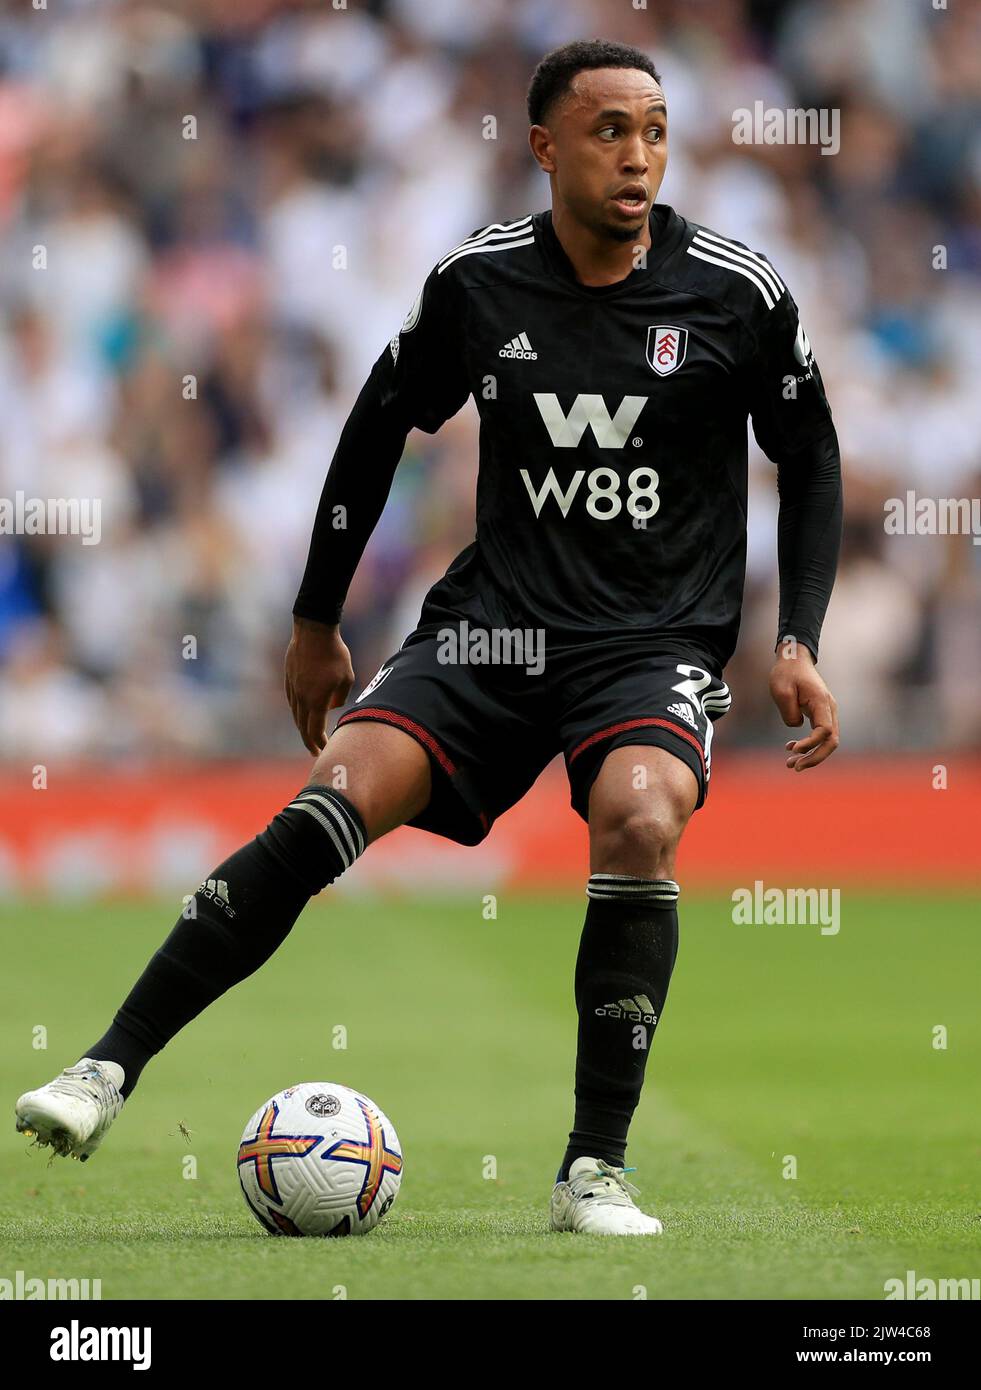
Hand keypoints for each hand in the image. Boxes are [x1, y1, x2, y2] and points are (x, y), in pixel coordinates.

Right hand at [285, 618, 354, 754]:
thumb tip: (331, 706)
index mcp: (315, 701)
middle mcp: (300, 698)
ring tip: (310, 734)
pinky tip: (303, 713)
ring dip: (303, 727)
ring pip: (296, 714)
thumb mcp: (347, 678)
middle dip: (309, 741)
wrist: (313, 630)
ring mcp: (292, 688)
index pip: (314, 731)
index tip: (325, 751)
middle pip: (302, 727)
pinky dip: (298, 712)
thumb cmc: (334, 653)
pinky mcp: (288, 678)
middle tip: (316, 752)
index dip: (319, 744)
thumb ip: (340, 697)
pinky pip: (293, 701)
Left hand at [768, 642, 839, 770]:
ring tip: (791, 764)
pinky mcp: (821, 715)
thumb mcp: (781, 690)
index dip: (811, 744)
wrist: (793, 660)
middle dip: (814, 758)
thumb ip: (789, 712)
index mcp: (821, 702)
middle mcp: (829, 709)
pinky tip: (791, 748)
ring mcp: (827, 713)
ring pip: (828, 742)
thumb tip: (796, 727)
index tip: (792, 748)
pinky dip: (810, 746)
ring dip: (812, 755)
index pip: (825, 731)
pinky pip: (821, 736)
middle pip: (832, 742)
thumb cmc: (786, 673)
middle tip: (794, 767)